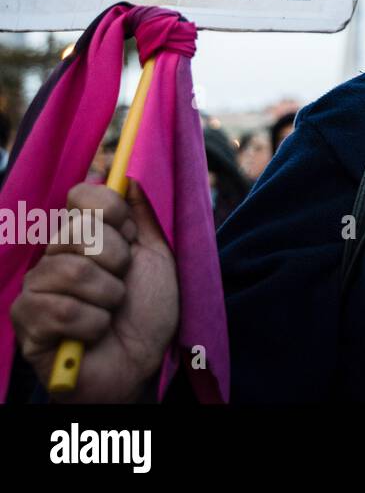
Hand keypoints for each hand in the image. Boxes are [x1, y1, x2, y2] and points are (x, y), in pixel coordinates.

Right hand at [10, 178, 178, 402]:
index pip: (81, 194)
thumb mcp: (158, 258)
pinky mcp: (27, 321)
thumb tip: (129, 178)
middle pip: (80, 230)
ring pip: (73, 271)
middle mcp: (54, 255)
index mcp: (84, 236)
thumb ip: (144, 218)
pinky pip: (63, 310)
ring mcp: (36, 287)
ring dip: (109, 296)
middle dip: (118, 260)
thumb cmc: (148, 313)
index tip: (129, 233)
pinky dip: (94, 324)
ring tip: (111, 310)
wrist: (140, 364)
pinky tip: (94, 333)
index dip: (110, 209)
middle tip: (123, 283)